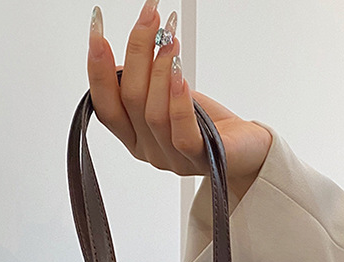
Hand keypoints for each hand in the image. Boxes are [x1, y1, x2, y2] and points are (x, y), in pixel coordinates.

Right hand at [87, 1, 271, 199]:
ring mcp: (174, 159)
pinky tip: (180, 75)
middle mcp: (149, 151)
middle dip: (137, 53)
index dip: (97, 68)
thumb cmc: (208, 123)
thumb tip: (117, 65)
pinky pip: (183, 134)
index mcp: (135, 138)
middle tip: (149, 18)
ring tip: (170, 40)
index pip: (105, 106)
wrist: (246, 150)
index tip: (98, 27)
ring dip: (160, 70)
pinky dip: (178, 101)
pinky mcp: (201, 160)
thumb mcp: (168, 97)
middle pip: (130, 101)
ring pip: (153, 115)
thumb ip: (143, 86)